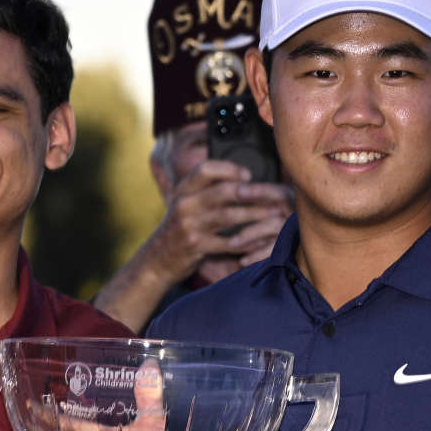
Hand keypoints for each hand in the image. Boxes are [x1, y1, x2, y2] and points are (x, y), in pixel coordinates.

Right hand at [149, 160, 293, 286]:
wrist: (155, 261)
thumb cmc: (177, 231)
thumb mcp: (184, 206)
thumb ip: (204, 193)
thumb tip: (239, 180)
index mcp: (183, 191)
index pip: (205, 169)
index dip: (228, 168)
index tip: (248, 174)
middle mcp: (185, 204)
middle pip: (223, 191)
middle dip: (253, 192)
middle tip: (274, 194)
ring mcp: (189, 225)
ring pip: (229, 217)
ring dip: (255, 215)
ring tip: (275, 214)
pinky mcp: (196, 246)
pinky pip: (228, 243)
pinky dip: (247, 242)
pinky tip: (262, 240)